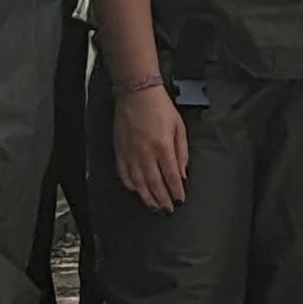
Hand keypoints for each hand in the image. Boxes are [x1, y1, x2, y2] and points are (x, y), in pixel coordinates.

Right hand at [114, 89, 189, 211]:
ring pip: (138, 183)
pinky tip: (136, 190)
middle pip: (155, 184)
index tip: (179, 201)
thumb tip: (182, 173)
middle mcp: (145, 153)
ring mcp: (130, 153)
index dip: (176, 192)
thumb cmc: (160, 107)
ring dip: (147, 197)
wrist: (137, 93)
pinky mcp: (119, 150)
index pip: (171, 177)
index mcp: (163, 147)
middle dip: (162, 200)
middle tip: (167, 210)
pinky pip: (123, 173)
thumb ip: (182, 152)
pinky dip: (130, 185)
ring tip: (154, 206)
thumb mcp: (179, 127)